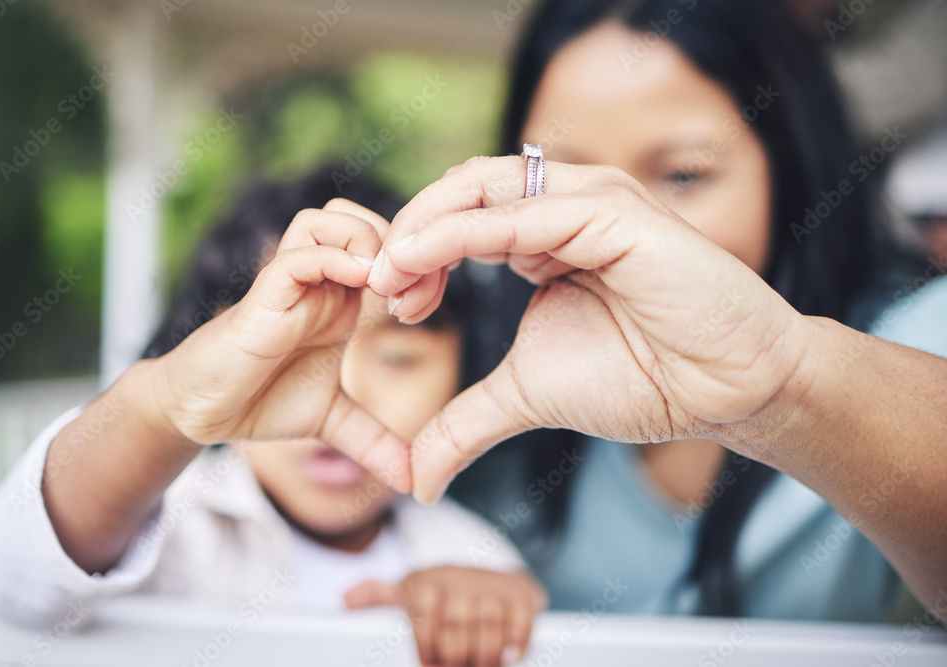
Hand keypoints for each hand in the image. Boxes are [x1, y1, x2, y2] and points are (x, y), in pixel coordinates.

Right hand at [150, 200, 410, 491]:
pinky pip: (296, 259)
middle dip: (397, 242)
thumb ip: (375, 442)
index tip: (427, 304)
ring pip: (326, 221)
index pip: (383, 247)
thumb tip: (416, 481)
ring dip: (363, 242)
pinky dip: (330, 262)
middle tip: (413, 289)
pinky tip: (359, 288)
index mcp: (340, 301)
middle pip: (358, 218)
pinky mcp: (261, 300)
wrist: (201, 414)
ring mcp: (289, 288)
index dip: (414, 262)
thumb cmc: (262, 402)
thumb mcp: (334, 423)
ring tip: (384, 286)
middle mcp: (317, 285)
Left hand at [345, 567, 546, 666]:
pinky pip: (521, 618)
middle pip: (456, 623)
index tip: (427, 664)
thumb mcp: (410, 590)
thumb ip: (380, 595)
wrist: (492, 575)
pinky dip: (517, 640)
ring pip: (489, 622)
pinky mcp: (521, 593)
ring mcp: (492, 585)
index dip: (426, 645)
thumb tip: (346, 598)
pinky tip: (509, 657)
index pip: (424, 612)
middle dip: (454, 656)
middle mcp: (460, 579)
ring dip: (485, 655)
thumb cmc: (443, 592)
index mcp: (429, 581)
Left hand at [367, 157, 809, 501]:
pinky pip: (521, 214)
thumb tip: (419, 477)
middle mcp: (562, 206)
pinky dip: (461, 232)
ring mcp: (589, 201)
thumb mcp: (528, 395)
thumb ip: (467, 422)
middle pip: (460, 190)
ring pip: (482, 186)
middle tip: (382, 289)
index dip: (416, 253)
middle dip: (410, 235)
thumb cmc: (644, 378)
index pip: (458, 217)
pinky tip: (426, 263)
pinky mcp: (614, 213)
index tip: (394, 306)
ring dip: (426, 226)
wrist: (727, 390)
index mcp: (543, 235)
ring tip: (393, 277)